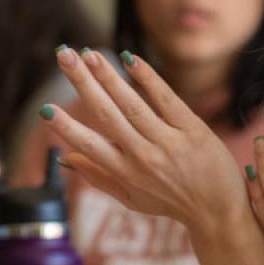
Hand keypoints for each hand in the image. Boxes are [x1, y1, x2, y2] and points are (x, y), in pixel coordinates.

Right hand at [40, 48, 263, 264]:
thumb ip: (99, 177)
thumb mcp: (131, 198)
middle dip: (82, 83)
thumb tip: (65, 157)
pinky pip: (167, 100)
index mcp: (125, 173)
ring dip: (109, 76)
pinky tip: (132, 60)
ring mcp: (169, 143)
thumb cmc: (172, 202)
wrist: (219, 211)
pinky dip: (149, 79)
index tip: (44, 108)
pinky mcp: (194, 131)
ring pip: (133, 104)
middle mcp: (144, 157)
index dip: (66, 127)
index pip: (89, 145)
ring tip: (90, 53)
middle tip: (63, 55)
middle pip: (107, 114)